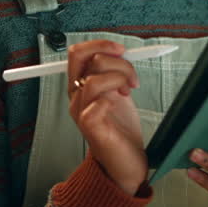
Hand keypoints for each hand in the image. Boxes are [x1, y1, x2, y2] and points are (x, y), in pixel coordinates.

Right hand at [66, 39, 146, 194]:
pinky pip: (94, 106)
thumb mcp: (119, 91)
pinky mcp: (91, 129)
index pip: (77, 53)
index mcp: (82, 85)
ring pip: (92, 80)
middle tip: (130, 77)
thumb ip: (115, 72)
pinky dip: (110, 100)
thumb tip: (120, 51)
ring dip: (118, 79)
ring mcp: (81, 113)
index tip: (121, 50)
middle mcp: (77, 97)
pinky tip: (120, 103)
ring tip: (129, 90)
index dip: (99, 44)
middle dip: (115, 61)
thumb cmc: (121, 127)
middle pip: (83, 60)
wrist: (126, 161)